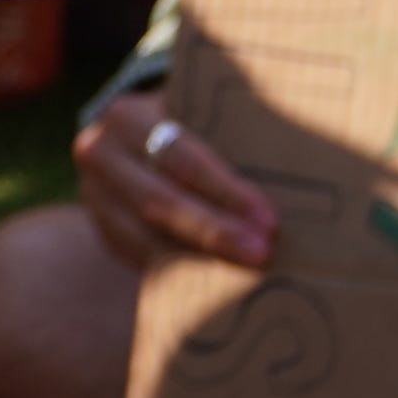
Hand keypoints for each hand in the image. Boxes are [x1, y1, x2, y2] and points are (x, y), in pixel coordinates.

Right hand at [68, 89, 275, 273]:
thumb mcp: (195, 112)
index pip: (183, 158)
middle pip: (161, 201)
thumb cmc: (184, 122)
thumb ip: (227, 129)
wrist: (131, 138)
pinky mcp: (103, 229)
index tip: (268, 220)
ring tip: (245, 276)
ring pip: (147, 237)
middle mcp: (100, 152)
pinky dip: (179, 271)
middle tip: (262, 255)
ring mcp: (94, 195)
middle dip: (215, 231)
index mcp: (128, 116)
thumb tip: (303, 163)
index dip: (227, 191)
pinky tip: (213, 285)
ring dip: (199, 259)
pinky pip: (141, 257)